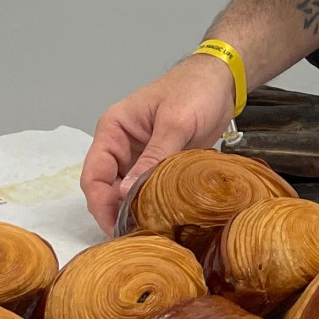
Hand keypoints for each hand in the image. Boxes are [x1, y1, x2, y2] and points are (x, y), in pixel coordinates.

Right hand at [79, 54, 235, 234]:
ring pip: (127, 193)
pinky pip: (148, 190)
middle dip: (117, 213)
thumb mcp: (175, 122)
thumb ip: (153, 157)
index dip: (101, 204)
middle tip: (136, 238)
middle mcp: (121, 146)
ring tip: (149, 234)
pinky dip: (152, 205)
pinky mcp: (159, 165)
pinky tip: (162, 221)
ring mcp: (140, 156)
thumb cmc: (196, 89)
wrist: (224, 80)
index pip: (94, 174)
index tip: (116, 229)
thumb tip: (125, 194)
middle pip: (107, 189)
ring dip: (135, 212)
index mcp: (114, 129)